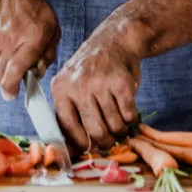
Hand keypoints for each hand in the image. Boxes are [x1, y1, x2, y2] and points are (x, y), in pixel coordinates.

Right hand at [0, 0, 59, 100]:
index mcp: (33, 38)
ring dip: (0, 65)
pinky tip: (0, 38)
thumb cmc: (32, 6)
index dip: (11, 89)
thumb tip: (37, 75)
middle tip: (14, 70)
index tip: (11, 94)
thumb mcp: (52, 26)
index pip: (15, 73)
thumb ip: (48, 54)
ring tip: (9, 47)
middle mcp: (10, 39)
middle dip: (7, 78)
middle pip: (1, 75)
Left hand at [50, 25, 143, 152]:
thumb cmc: (92, 69)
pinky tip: (128, 111)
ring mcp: (100, 83)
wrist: (115, 41)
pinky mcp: (121, 83)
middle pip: (94, 130)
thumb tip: (72, 149)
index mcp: (61, 88)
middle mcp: (78, 86)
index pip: (67, 126)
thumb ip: (70, 112)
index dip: (80, 143)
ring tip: (120, 126)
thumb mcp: (72, 84)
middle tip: (110, 141)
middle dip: (105, 141)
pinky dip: (131, 119)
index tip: (89, 149)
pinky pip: (128, 114)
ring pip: (113, 125)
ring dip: (120, 130)